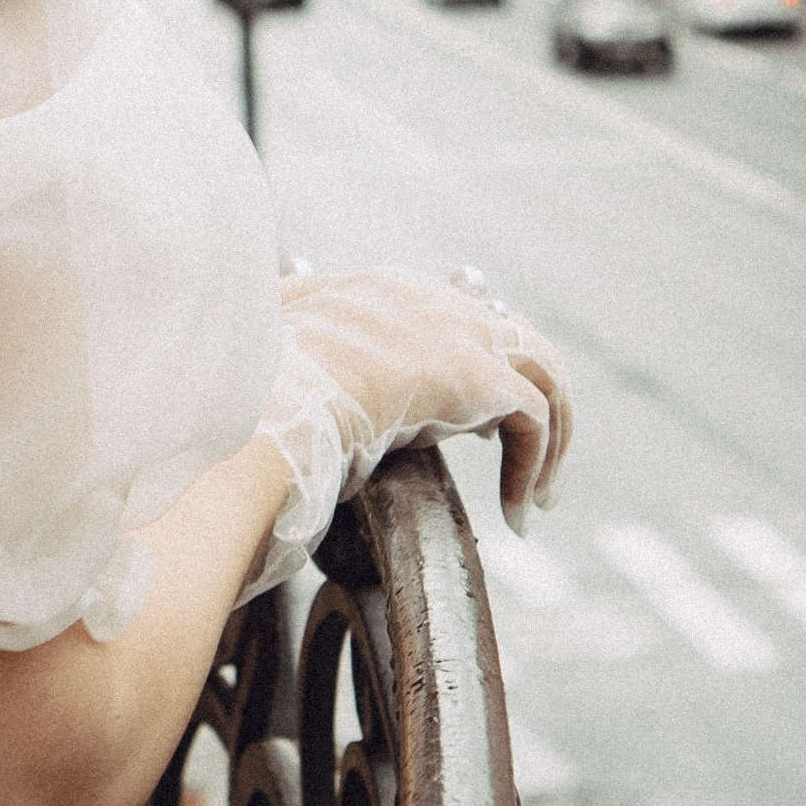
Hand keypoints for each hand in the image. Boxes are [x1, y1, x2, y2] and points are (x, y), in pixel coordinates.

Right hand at [244, 263, 574, 592]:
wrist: (265, 397)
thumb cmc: (253, 393)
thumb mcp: (266, 359)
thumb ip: (280, 355)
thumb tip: (252, 372)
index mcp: (376, 292)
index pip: (448, 312)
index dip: (469, 365)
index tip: (469, 424)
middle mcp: (424, 300)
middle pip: (507, 332)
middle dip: (521, 393)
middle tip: (522, 452)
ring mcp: (455, 331)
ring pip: (543, 366)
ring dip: (552, 432)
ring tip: (542, 493)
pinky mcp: (476, 374)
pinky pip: (535, 417)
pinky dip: (535, 467)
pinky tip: (518, 513)